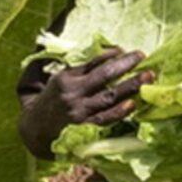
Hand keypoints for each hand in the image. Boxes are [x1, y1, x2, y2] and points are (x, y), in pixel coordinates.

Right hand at [19, 48, 154, 159]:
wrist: (33, 132)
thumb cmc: (43, 103)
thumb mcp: (50, 79)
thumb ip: (65, 66)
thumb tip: (88, 49)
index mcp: (64, 78)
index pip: (92, 62)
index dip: (110, 54)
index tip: (124, 49)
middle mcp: (72, 93)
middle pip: (104, 75)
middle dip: (126, 64)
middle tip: (142, 55)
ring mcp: (79, 111)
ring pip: (110, 96)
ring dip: (131, 85)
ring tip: (148, 77)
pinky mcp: (84, 129)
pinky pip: (105, 118)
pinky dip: (120, 111)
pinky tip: (133, 104)